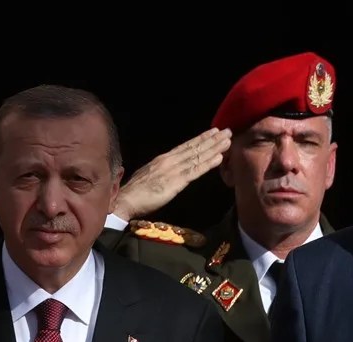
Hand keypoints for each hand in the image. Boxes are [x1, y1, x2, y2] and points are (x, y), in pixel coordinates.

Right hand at [113, 127, 231, 220]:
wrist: (125, 200)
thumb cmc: (135, 192)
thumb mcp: (150, 176)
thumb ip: (162, 172)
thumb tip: (170, 172)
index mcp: (163, 159)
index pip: (185, 147)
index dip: (200, 139)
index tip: (212, 132)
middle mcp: (169, 161)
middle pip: (194, 148)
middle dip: (211, 140)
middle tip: (227, 131)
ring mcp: (173, 170)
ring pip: (197, 157)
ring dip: (213, 148)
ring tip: (227, 140)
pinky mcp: (175, 182)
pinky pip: (195, 171)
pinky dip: (207, 164)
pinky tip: (218, 158)